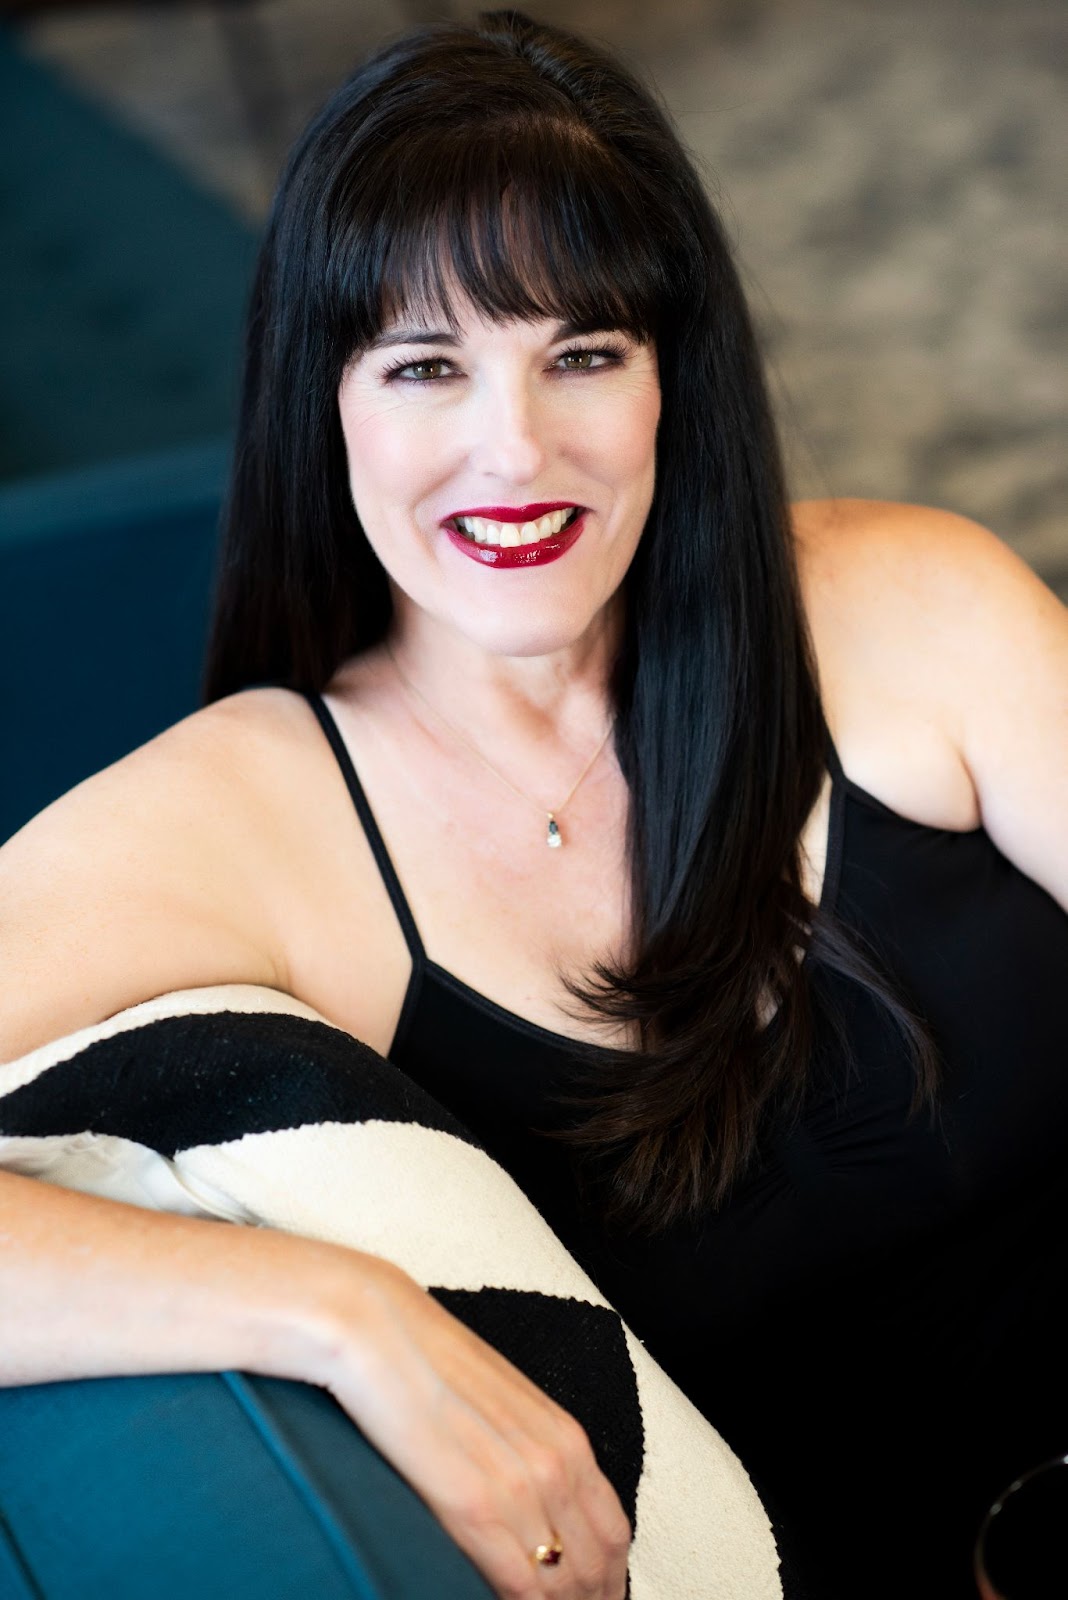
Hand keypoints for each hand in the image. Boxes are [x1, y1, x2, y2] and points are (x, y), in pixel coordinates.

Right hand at [312, 1252, 631, 1598]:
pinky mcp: (474, 1507)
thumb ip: (526, 1453)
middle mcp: (554, 1464)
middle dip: (589, 1599)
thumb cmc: (428, 1359)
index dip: (608, 1576)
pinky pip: (519, 1586)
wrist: (379, 1330)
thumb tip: (531, 1507)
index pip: (612, 1531)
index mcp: (565, 1438)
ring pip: (563, 1584)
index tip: (594, 1596)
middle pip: (597, 1565)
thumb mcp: (502, 1405)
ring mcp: (518, 1488)